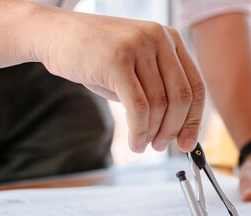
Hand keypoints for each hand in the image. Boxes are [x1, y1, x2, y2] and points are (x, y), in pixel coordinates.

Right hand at [30, 8, 204, 152]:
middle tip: (162, 147)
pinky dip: (139, 132)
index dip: (195, 120)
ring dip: (153, 134)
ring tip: (143, 145)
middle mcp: (159, 38)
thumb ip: (159, 90)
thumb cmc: (97, 57)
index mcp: (170, 38)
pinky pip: (138, 108)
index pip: (196, 87)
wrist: (54, 34)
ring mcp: (138, 46)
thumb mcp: (137, 68)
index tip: (189, 143)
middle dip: (174, 130)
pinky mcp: (117, 60)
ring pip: (159, 106)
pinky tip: (134, 143)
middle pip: (182, 98)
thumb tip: (181, 130)